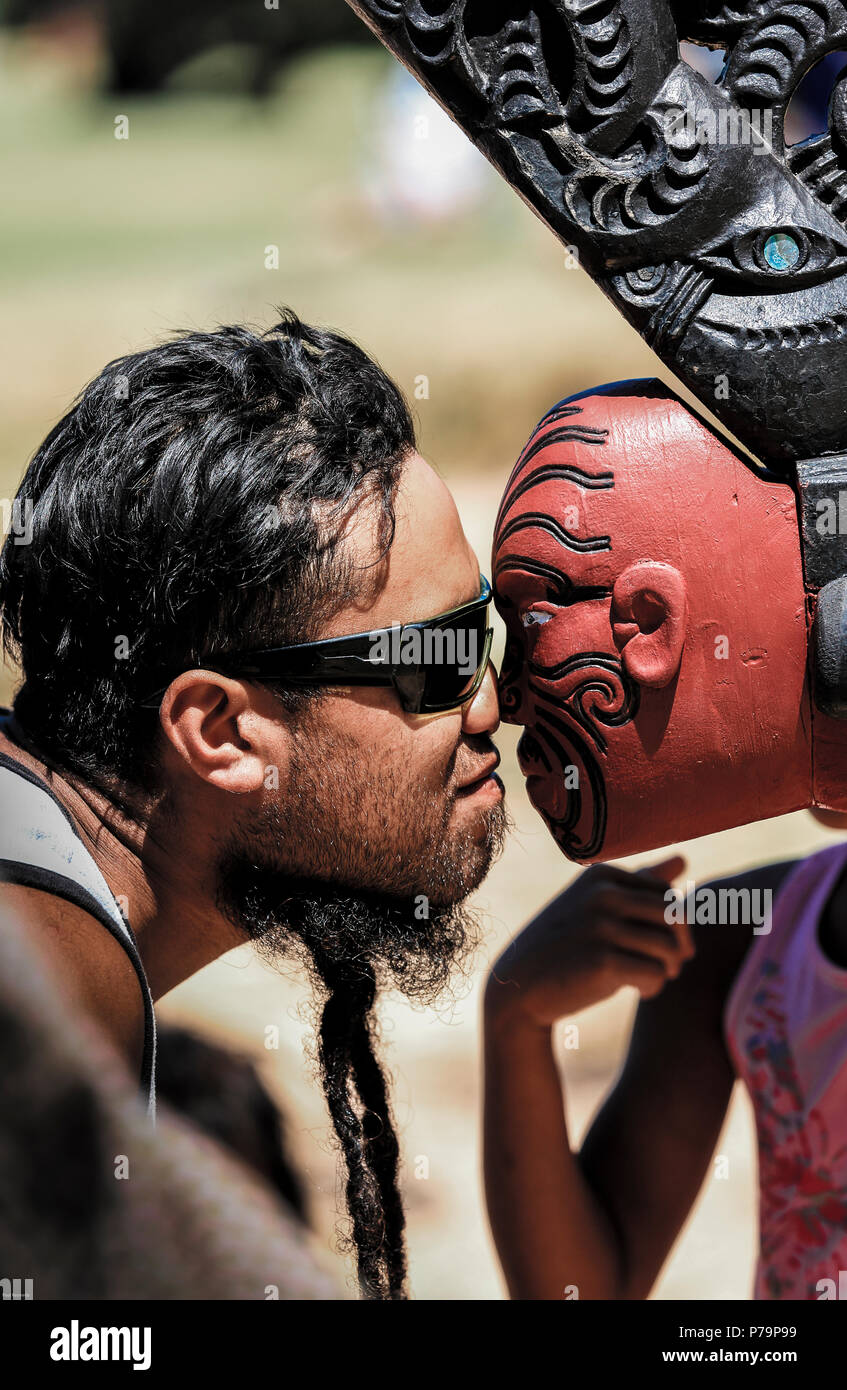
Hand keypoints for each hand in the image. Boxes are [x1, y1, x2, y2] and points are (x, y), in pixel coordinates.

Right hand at [485, 856, 690, 1030]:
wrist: (519, 985)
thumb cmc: (564, 944)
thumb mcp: (594, 906)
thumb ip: (639, 883)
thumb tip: (683, 859)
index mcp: (601, 875)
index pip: (666, 892)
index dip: (676, 923)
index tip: (665, 945)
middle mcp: (602, 894)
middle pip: (675, 916)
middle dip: (679, 945)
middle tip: (669, 966)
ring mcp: (602, 927)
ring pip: (670, 947)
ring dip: (667, 969)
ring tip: (650, 978)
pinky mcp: (603, 962)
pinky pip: (655, 973)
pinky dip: (653, 986)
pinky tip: (638, 990)